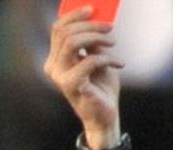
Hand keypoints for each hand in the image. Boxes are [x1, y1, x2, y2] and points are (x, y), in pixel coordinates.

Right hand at [44, 8, 123, 147]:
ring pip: (72, 42)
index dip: (74, 15)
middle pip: (65, 32)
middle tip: (109, 28)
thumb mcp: (97, 57)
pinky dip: (108, 58)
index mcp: (56, 58)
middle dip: (90, 25)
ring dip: (96, 38)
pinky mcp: (71, 86)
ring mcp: (59, 76)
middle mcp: (53, 66)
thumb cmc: (100, 87)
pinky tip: (119, 63)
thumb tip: (96, 19)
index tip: (92, 9)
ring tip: (113, 43)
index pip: (58, 29)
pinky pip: (89, 61)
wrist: (105, 115)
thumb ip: (92, 41)